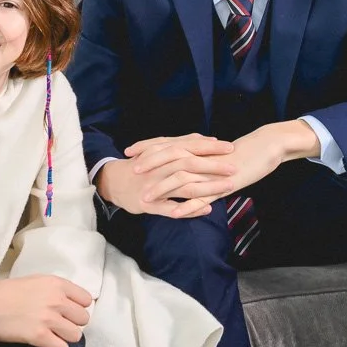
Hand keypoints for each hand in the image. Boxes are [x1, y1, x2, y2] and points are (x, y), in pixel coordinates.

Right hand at [0, 275, 92, 346]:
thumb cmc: (7, 292)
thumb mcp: (35, 281)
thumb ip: (54, 289)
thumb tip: (69, 302)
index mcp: (56, 283)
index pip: (85, 299)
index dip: (77, 307)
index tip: (68, 311)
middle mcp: (56, 300)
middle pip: (83, 318)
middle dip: (72, 323)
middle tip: (59, 324)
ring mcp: (49, 318)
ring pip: (76, 335)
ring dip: (65, 337)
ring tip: (53, 334)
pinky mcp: (40, 336)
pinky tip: (46, 342)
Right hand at [96, 134, 235, 217]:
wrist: (113, 182)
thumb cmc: (142, 166)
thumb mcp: (159, 150)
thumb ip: (182, 144)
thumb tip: (206, 138)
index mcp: (163, 153)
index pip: (189, 147)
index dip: (210, 147)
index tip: (230, 148)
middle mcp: (159, 167)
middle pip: (189, 164)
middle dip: (213, 166)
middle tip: (233, 168)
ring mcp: (154, 186)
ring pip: (184, 186)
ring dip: (207, 187)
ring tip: (227, 188)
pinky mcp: (149, 203)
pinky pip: (172, 207)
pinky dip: (190, 209)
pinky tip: (207, 209)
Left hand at [141, 122, 317, 206]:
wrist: (264, 149)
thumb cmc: (240, 152)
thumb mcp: (214, 153)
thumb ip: (196, 156)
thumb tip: (179, 158)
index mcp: (198, 147)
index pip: (168, 143)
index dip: (148, 146)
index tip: (130, 150)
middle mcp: (202, 157)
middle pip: (171, 158)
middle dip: (150, 164)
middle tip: (133, 170)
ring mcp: (211, 172)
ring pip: (183, 179)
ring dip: (163, 188)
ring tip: (146, 198)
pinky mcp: (223, 186)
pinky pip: (203, 197)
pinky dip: (188, 205)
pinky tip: (174, 213)